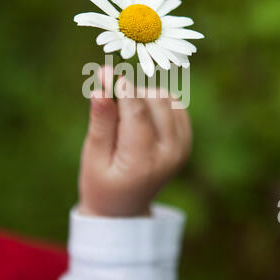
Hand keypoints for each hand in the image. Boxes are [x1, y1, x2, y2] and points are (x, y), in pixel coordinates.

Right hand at [79, 66, 191, 216]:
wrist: (125, 208)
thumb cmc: (101, 183)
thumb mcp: (93, 156)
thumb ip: (101, 121)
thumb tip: (101, 87)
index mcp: (143, 161)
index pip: (136, 113)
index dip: (120, 88)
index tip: (105, 70)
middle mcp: (170, 152)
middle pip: (154, 101)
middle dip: (130, 92)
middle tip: (110, 101)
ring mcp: (182, 146)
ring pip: (166, 98)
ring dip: (143, 95)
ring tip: (124, 115)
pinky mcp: (186, 139)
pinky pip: (174, 103)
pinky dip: (156, 100)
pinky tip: (140, 114)